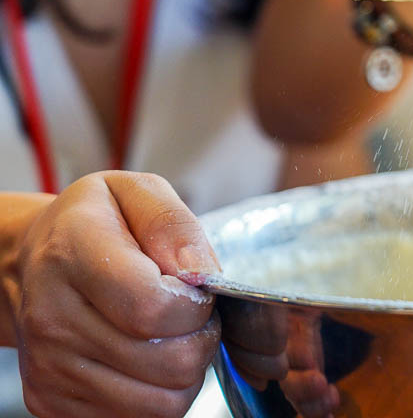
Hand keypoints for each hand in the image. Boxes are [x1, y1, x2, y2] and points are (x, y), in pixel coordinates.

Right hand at [9, 173, 219, 417]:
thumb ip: (174, 225)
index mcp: (72, 254)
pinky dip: (158, 394)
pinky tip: (150, 358)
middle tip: (193, 315)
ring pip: (160, 403)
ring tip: (174, 336)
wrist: (33, 263)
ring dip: (185, 372)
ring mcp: (50, 367)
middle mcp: (52, 317)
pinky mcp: (53, 402)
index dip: (197, 305)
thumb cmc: (97, 225)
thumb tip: (202, 274)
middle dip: (202, 339)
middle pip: (169, 362)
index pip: (155, 308)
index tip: (197, 290)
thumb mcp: (137, 193)